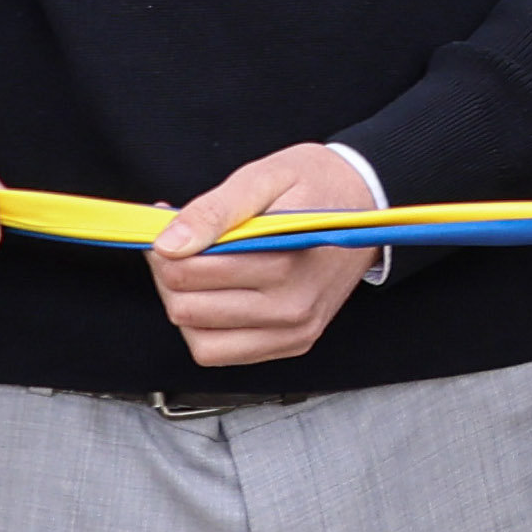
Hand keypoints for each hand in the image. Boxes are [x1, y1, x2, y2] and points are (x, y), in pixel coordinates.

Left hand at [153, 143, 389, 371]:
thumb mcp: (264, 176)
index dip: (163, 248)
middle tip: (177, 246)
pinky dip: (206, 329)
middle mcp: (292, 306)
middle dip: (169, 274)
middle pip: (187, 309)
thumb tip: (169, 244)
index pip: (189, 273)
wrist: (368, 204)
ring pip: (199, 340)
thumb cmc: (316, 185)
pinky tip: (216, 296)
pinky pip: (224, 355)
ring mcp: (295, 331)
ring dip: (184, 305)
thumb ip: (214, 210)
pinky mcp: (294, 343)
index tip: (166, 228)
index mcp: (284, 262)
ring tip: (196, 272)